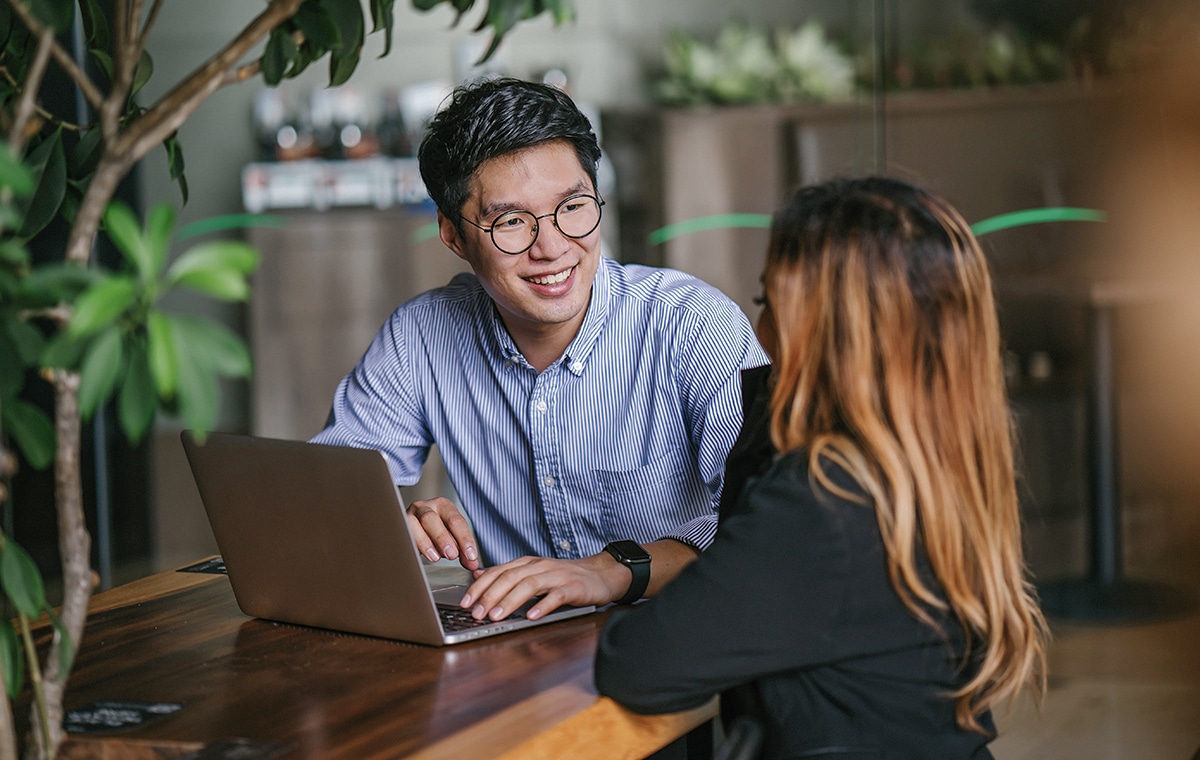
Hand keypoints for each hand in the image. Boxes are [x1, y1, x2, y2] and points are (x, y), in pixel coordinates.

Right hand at [406, 497, 479, 571]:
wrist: (414, 528)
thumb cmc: (436, 532)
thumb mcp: (452, 539)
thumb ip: (462, 552)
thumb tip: (472, 564)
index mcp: (444, 506)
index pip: (456, 521)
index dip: (464, 539)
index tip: (471, 555)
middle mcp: (426, 507)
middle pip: (432, 519)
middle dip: (443, 538)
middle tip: (452, 555)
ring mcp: (410, 515)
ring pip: (415, 526)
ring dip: (427, 543)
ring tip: (436, 557)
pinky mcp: (400, 526)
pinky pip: (405, 535)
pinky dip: (414, 545)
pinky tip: (419, 555)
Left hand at [460, 553, 629, 621]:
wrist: (600, 574)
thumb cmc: (564, 577)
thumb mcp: (534, 573)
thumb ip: (509, 574)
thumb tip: (478, 575)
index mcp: (528, 563)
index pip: (498, 571)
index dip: (480, 586)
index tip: (465, 601)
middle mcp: (540, 566)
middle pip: (510, 578)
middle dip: (490, 595)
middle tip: (476, 613)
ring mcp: (557, 576)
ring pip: (529, 585)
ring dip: (510, 601)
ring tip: (496, 616)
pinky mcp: (573, 588)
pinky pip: (556, 596)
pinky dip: (543, 606)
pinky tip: (532, 616)